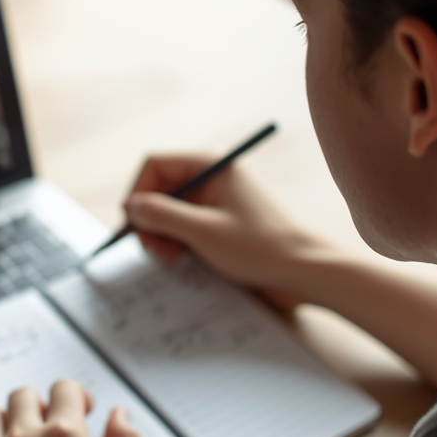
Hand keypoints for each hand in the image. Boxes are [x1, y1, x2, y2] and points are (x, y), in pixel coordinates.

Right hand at [125, 155, 324, 309]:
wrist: (305, 272)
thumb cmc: (261, 248)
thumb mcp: (204, 232)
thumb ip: (163, 216)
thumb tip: (131, 206)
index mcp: (211, 165)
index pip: (154, 164)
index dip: (138, 192)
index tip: (132, 224)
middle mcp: (212, 178)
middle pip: (159, 189)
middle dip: (149, 219)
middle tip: (152, 250)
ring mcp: (216, 201)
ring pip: (169, 211)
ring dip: (160, 235)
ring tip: (169, 259)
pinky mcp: (220, 224)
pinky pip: (184, 227)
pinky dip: (175, 243)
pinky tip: (182, 261)